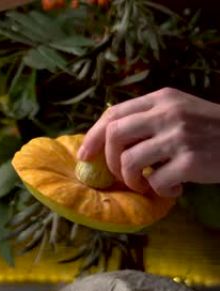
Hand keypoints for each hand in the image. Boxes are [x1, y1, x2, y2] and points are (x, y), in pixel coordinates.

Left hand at [78, 88, 219, 197]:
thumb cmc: (211, 130)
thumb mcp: (180, 111)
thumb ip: (148, 118)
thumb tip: (105, 138)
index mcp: (162, 99)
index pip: (113, 113)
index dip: (93, 136)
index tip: (84, 155)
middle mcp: (168, 113)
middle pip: (114, 136)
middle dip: (109, 161)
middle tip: (121, 175)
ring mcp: (179, 136)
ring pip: (128, 162)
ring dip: (132, 180)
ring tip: (147, 184)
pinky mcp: (190, 160)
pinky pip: (155, 182)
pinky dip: (160, 191)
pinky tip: (175, 187)